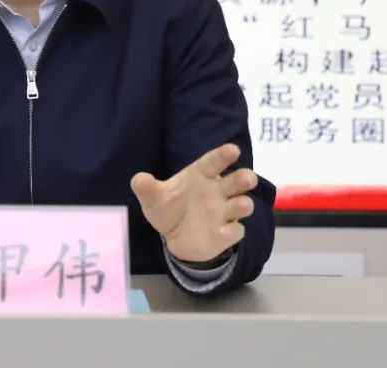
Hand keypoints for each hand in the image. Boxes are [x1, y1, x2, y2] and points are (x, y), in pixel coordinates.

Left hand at [130, 143, 256, 263]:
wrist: (175, 236)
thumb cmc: (169, 207)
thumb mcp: (154, 198)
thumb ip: (147, 188)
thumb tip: (138, 179)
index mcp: (201, 175)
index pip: (214, 162)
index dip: (223, 155)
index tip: (233, 150)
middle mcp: (218, 191)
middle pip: (236, 181)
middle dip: (244, 178)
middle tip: (248, 178)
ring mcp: (224, 212)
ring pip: (241, 204)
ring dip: (243, 204)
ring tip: (241, 204)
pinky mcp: (227, 233)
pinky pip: (235, 231)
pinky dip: (231, 231)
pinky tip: (223, 232)